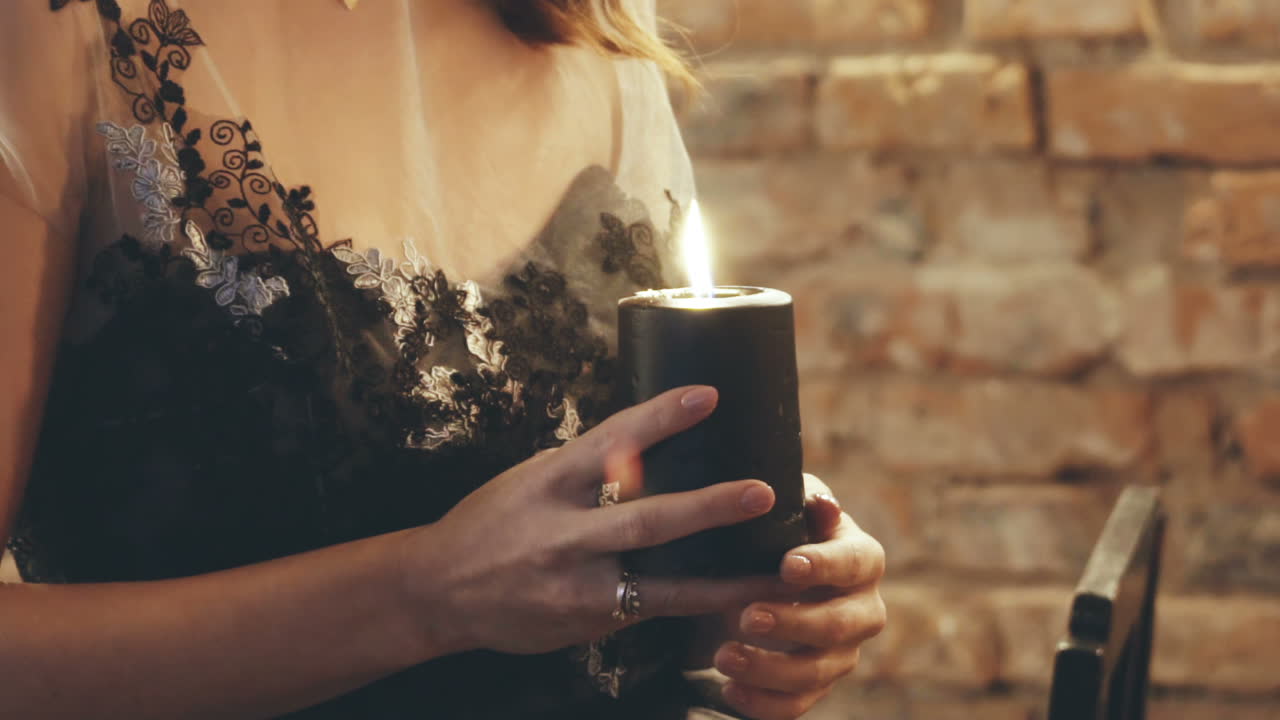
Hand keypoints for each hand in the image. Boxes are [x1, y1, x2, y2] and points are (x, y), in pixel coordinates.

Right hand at [397, 386, 790, 657]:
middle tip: (763, 491)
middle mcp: (563, 533)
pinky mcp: (588, 619)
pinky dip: (700, 604)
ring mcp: (576, 583)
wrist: (438, 590)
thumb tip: (648, 439)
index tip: (707, 395)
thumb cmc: (492, 522)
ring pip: (661, 579)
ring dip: (724, 576)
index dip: (661, 417)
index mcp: (549, 482)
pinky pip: (654, 609)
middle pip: (645, 518)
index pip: (611, 440)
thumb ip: (586, 466)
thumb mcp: (531, 479)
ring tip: (778, 568)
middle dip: (708, 507)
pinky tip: (742, 601)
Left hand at [713, 476, 886, 719]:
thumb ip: (805, 502)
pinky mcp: (817, 684)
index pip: (855, 563)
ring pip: (817, 671)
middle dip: (793, 623)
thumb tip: (823, 505)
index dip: (824, 565)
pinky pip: (798, 704)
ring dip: (769, 668)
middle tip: (748, 616)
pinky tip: (730, 690)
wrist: (769, 570)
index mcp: (862, 560)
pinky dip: (764, 703)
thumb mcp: (790, 507)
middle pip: (838, 625)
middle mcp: (863, 610)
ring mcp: (842, 652)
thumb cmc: (783, 529)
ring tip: (723, 656)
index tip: (786, 565)